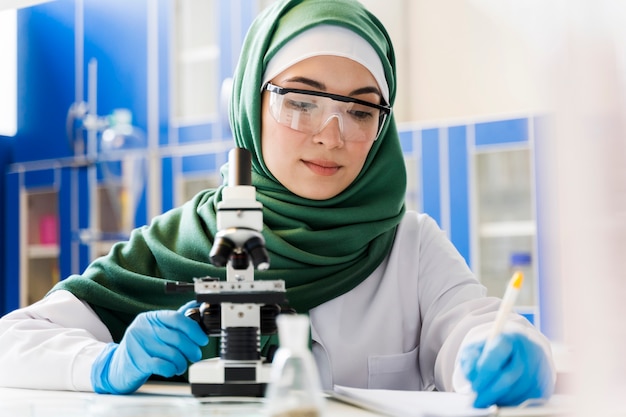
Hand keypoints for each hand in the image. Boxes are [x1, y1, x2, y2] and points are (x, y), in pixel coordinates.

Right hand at [91, 301, 208, 393]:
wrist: (116, 366)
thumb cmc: (142, 347)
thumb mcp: (155, 329)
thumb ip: (174, 320)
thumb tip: (195, 305)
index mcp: (150, 318)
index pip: (177, 318)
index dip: (194, 329)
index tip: (203, 339)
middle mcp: (143, 328)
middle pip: (177, 338)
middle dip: (192, 349)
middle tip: (196, 355)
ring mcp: (138, 345)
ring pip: (172, 353)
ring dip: (182, 362)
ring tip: (181, 365)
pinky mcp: (137, 362)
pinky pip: (163, 365)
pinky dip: (172, 369)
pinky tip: (172, 370)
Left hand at [459, 332, 553, 407]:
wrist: (523, 354)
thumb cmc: (495, 352)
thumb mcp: (478, 348)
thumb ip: (470, 358)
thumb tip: (471, 375)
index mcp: (508, 339)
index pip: (496, 353)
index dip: (484, 372)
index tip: (474, 386)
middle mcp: (526, 353)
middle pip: (508, 377)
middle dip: (489, 392)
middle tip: (477, 401)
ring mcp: (537, 370)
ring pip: (516, 391)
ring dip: (499, 399)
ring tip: (487, 400)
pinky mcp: (543, 386)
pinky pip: (525, 400)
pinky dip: (509, 403)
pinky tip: (500, 400)